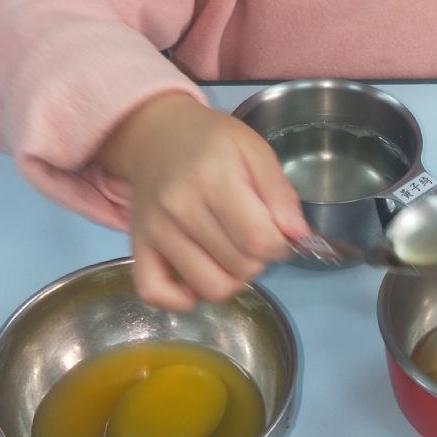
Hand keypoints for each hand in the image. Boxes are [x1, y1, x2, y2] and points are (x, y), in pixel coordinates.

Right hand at [99, 94, 307, 309]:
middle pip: (239, 267)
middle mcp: (179, 207)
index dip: (281, 245)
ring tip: (231, 253)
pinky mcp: (137, 247)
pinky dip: (182, 299)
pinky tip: (198, 278)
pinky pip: (155, 294)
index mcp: (213, 178)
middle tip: (253, 236)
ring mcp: (155, 231)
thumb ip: (280, 193)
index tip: (278, 232)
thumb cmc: (213, 143)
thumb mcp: (255, 150)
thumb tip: (298, 236)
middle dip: (259, 260)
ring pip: (209, 288)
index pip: (259, 240)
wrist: (157, 137)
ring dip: (231, 279)